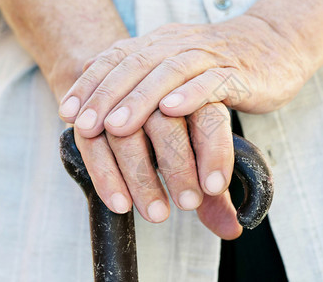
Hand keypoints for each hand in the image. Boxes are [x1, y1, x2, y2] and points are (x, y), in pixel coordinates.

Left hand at [58, 14, 308, 138]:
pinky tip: (172, 111)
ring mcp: (210, 57)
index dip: (90, 84)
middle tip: (84, 126)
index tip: (67, 113)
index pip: (118, 58)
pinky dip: (191, 95)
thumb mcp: (179, 68)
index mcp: (162, 44)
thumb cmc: (221, 65)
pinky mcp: (238, 72)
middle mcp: (180, 45)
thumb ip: (149, 82)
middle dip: (106, 96)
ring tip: (117, 127)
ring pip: (169, 73)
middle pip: (136, 65)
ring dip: (140, 100)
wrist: (275, 44)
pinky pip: (212, 82)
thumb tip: (112, 113)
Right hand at [74, 103, 241, 239]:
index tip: (214, 188)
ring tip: (156, 213)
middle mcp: (155, 92)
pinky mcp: (90, 114)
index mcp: (192, 94)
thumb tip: (232, 229)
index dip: (214, 152)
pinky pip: (90, 143)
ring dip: (140, 177)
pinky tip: (119, 204)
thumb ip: (213, 190)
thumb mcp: (199, 156)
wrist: (129, 98)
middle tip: (188, 203)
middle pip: (165, 123)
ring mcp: (118, 101)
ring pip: (125, 134)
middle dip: (177, 165)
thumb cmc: (175, 135)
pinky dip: (104, 176)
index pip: (209, 117)